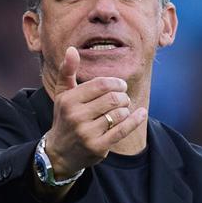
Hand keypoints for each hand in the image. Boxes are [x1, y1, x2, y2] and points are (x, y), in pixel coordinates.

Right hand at [44, 47, 146, 178]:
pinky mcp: (97, 147)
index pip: (101, 84)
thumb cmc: (65, 118)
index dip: (116, 83)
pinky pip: (122, 130)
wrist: (59, 153)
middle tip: (123, 99)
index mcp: (68, 100)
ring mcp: (87, 133)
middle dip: (123, 96)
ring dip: (126, 110)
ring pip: (119, 114)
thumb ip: (67, 71)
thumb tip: (71, 49)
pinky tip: (141, 114)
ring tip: (122, 110)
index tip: (121, 86)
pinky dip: (135, 120)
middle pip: (113, 98)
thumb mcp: (63, 94)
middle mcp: (76, 116)